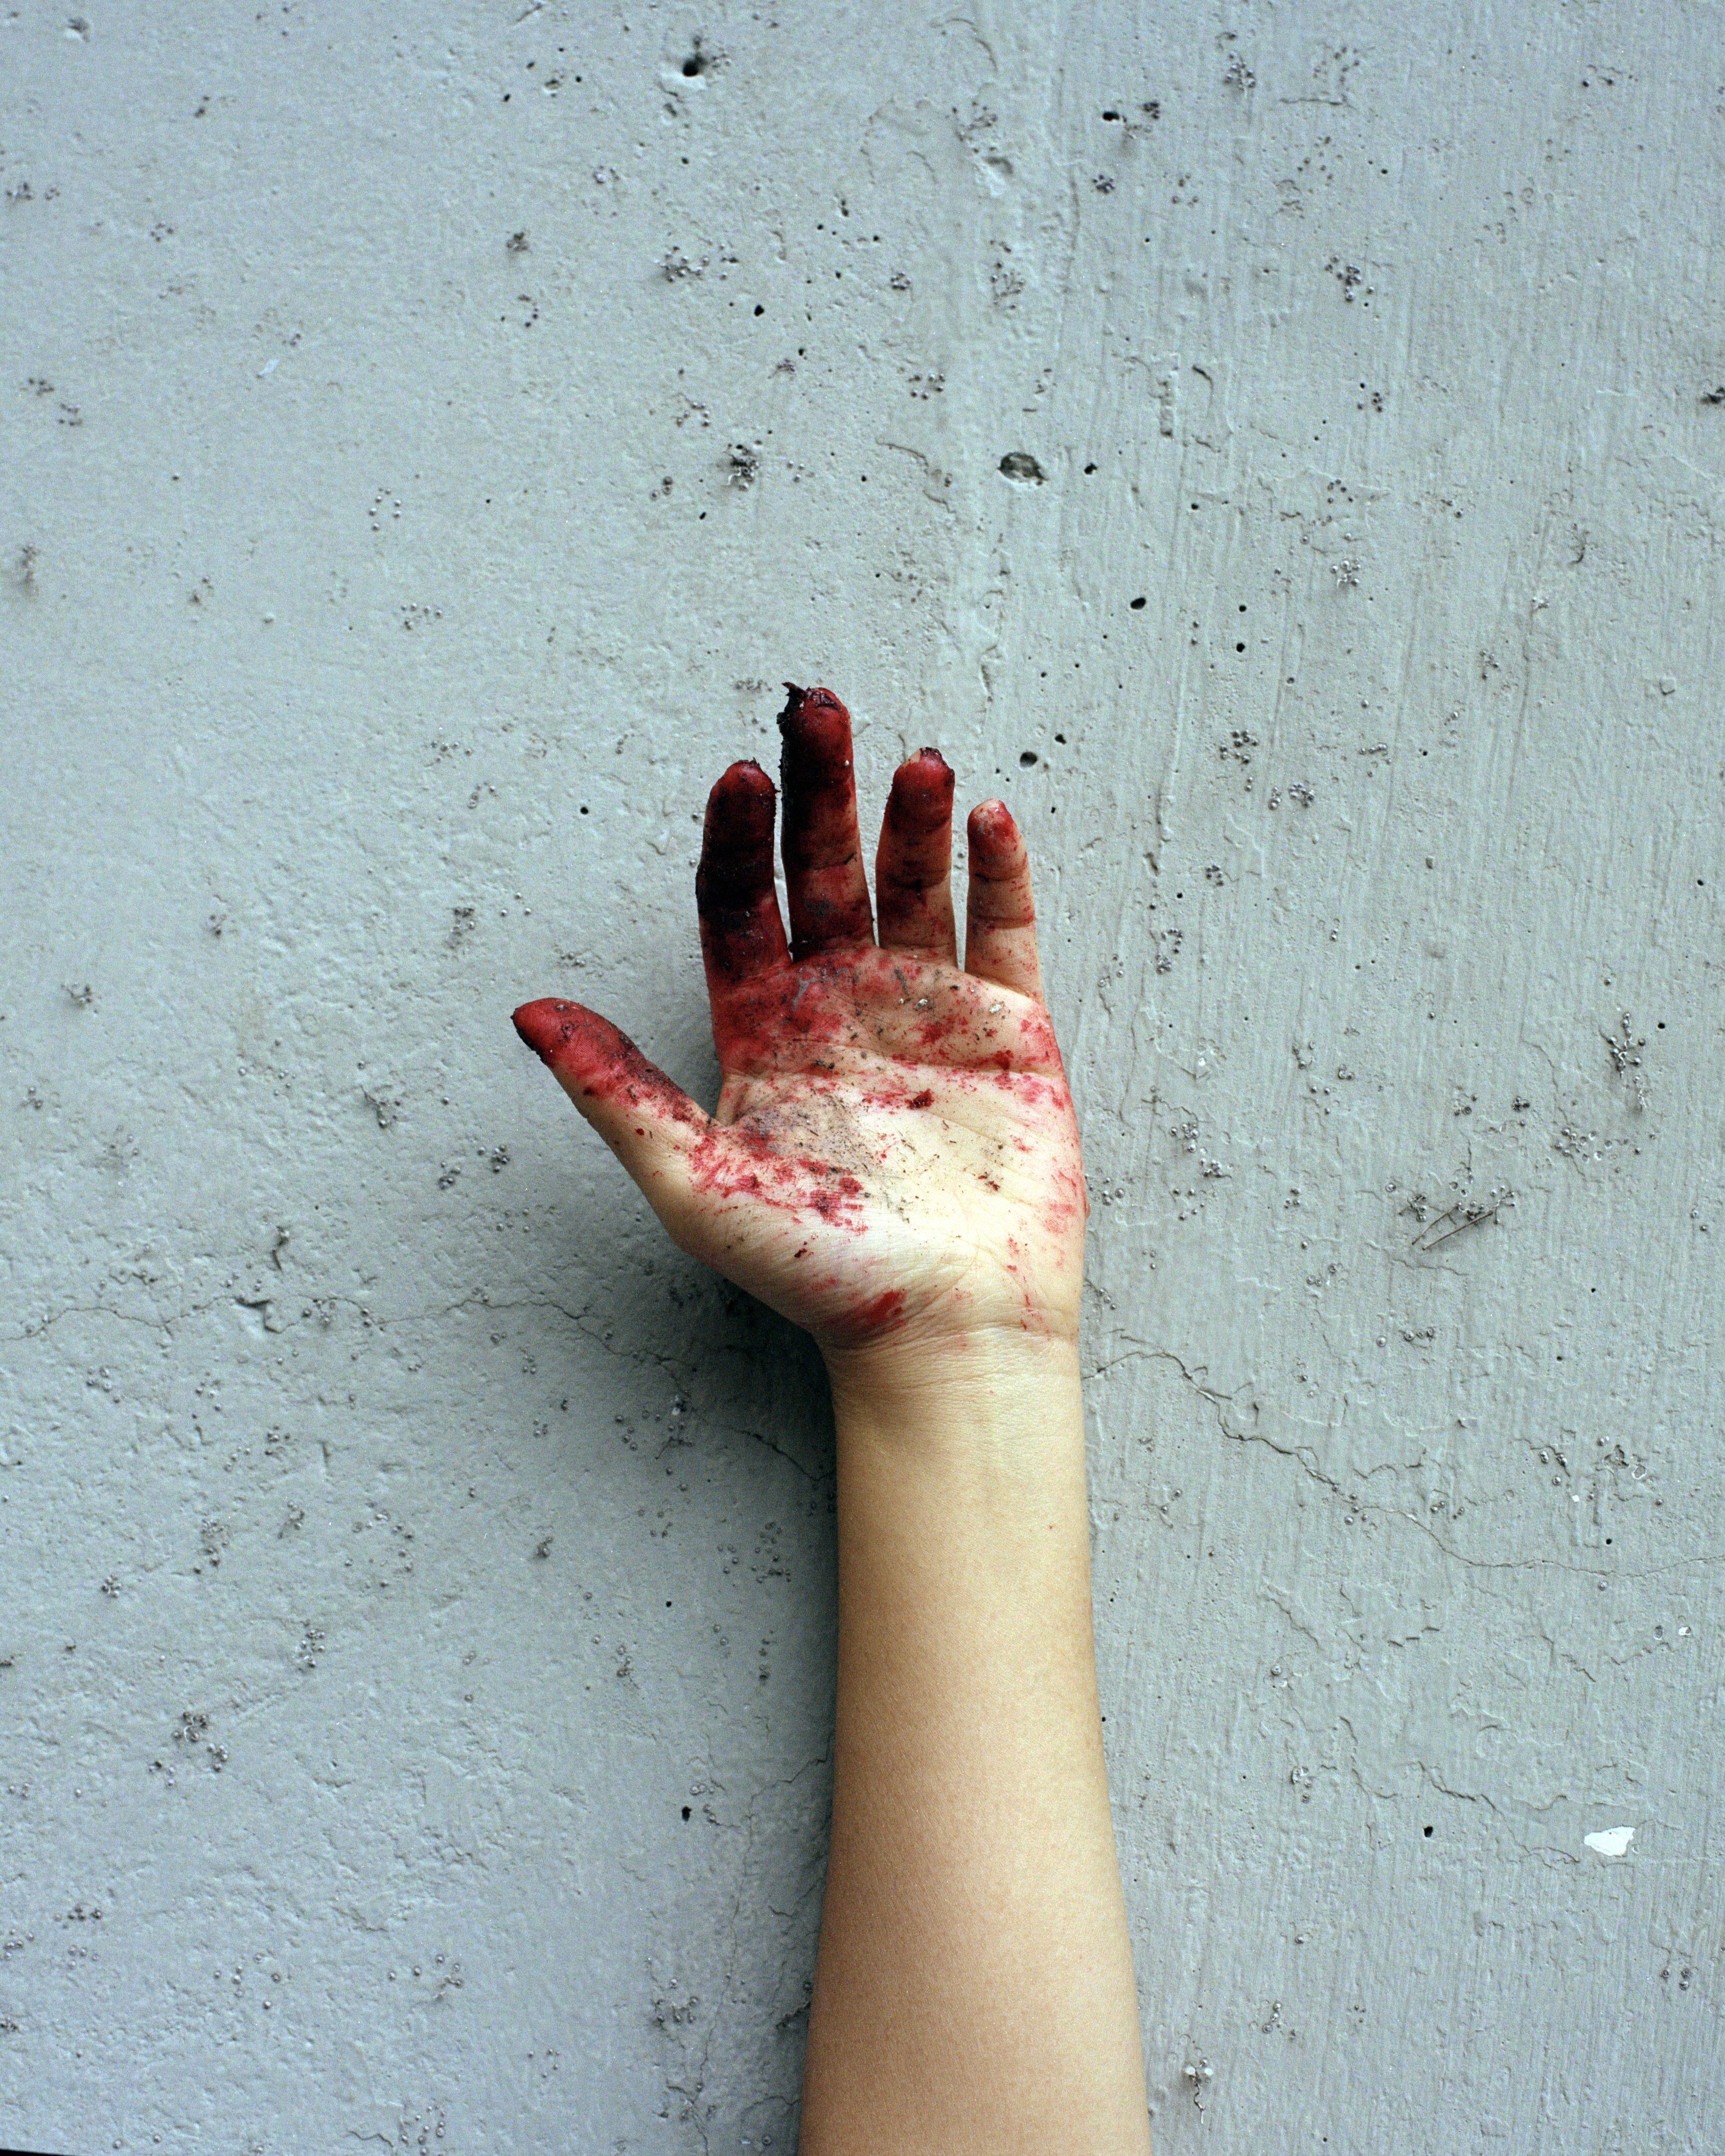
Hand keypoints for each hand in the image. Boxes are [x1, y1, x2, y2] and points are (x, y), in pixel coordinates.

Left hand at [512, 685, 1085, 1366]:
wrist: (942, 1328)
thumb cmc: (817, 1270)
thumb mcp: (694, 1182)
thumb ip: (614, 1091)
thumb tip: (525, 1012)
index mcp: (763, 1030)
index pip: (740, 906)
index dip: (736, 838)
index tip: (736, 776)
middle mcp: (840, 1004)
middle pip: (823, 872)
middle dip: (820, 791)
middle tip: (819, 709)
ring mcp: (926, 1011)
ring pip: (914, 887)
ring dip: (911, 821)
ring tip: (913, 760)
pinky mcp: (1008, 1030)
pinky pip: (1005, 932)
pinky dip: (1001, 875)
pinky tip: (988, 818)